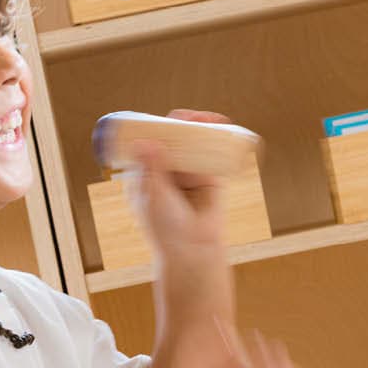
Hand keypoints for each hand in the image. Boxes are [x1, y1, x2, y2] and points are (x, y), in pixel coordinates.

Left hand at [126, 109, 231, 265]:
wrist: (194, 249)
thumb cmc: (166, 227)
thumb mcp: (153, 195)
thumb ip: (152, 168)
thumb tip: (146, 141)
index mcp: (144, 171)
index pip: (146, 140)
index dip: (153, 126)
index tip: (162, 121)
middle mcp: (166, 167)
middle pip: (172, 136)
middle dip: (181, 123)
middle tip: (191, 117)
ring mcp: (188, 170)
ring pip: (193, 141)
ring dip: (201, 125)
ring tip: (210, 119)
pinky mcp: (210, 175)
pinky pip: (213, 152)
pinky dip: (218, 138)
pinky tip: (222, 128)